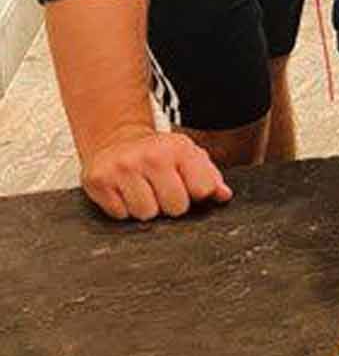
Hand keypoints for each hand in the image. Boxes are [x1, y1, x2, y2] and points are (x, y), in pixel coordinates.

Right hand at [81, 127, 231, 220]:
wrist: (117, 140)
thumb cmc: (158, 153)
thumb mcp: (188, 157)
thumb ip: (210, 177)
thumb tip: (224, 196)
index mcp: (180, 148)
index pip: (202, 190)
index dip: (197, 195)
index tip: (188, 188)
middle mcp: (151, 156)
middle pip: (175, 207)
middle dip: (171, 205)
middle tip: (162, 191)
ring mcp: (123, 168)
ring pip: (146, 214)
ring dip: (146, 209)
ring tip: (143, 191)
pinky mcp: (99, 180)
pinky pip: (120, 215)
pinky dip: (123, 209)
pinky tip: (125, 192)